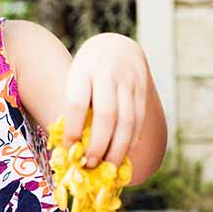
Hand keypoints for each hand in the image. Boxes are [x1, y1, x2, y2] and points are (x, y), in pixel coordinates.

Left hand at [64, 33, 149, 167]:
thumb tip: (72, 148)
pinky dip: (132, 138)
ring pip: (127, 119)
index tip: (70, 148)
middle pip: (106, 115)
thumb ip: (75, 107)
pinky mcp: (142, 87)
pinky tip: (125, 152)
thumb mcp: (76, 79)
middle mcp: (107, 74)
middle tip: (91, 164)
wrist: (116, 46)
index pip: (77, 103)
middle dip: (99, 144)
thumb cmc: (88, 71)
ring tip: (109, 165)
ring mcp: (128, 80)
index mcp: (83, 71)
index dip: (74, 128)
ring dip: (118, 147)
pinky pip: (139, 118)